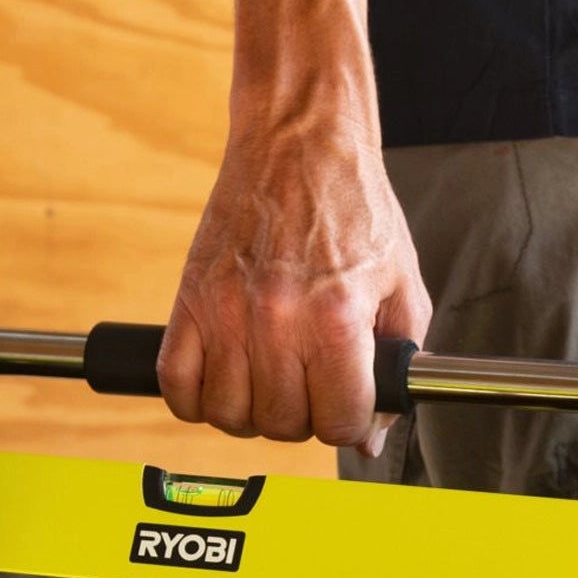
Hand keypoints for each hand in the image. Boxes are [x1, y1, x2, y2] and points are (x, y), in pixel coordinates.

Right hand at [158, 112, 430, 456]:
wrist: (300, 140)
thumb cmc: (353, 209)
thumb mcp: (400, 285)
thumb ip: (396, 367)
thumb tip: (373, 438)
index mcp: (336, 317)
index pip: (339, 423)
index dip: (349, 423)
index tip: (345, 404)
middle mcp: (278, 318)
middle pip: (282, 425)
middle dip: (301, 417)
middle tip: (308, 385)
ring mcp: (226, 311)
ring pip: (229, 416)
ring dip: (250, 412)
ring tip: (267, 382)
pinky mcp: (190, 299)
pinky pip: (177, 385)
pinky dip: (196, 398)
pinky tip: (223, 377)